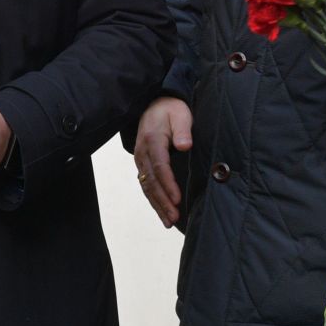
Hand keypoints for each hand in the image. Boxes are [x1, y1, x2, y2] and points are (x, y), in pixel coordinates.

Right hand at [133, 97, 192, 227]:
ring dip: (157, 204)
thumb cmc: (170, 110)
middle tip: (174, 217)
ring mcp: (141, 159)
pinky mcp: (143, 164)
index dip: (168, 184)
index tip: (177, 199)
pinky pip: (146, 184)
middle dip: (162, 201)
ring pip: (147, 186)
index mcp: (152, 140)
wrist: (154, 104)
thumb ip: (182, 129)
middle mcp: (143, 152)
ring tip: (169, 221)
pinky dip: (153, 199)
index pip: (160, 166)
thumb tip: (184, 145)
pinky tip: (161, 211)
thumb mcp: (180, 114)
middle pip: (151, 181)